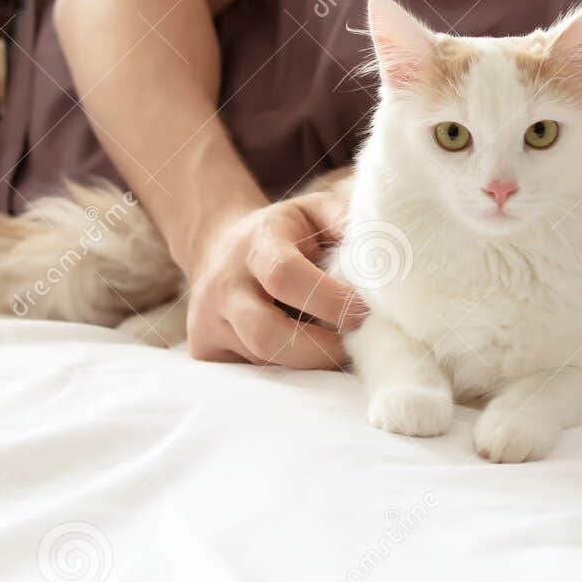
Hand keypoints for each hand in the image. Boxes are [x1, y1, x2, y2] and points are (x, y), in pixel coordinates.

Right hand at [184, 185, 363, 367]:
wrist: (217, 245)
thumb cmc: (282, 231)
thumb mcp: (312, 209)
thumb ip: (343, 216)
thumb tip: (376, 244)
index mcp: (255, 244)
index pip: (284, 275)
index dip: (329, 300)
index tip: (363, 313)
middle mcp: (224, 285)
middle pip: (267, 334)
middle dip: (320, 349)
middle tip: (355, 346)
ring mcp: (207, 321)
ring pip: (262, 360)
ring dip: (307, 362)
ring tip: (335, 349)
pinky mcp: (204, 349)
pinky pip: (252, 372)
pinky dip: (286, 371)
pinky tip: (304, 355)